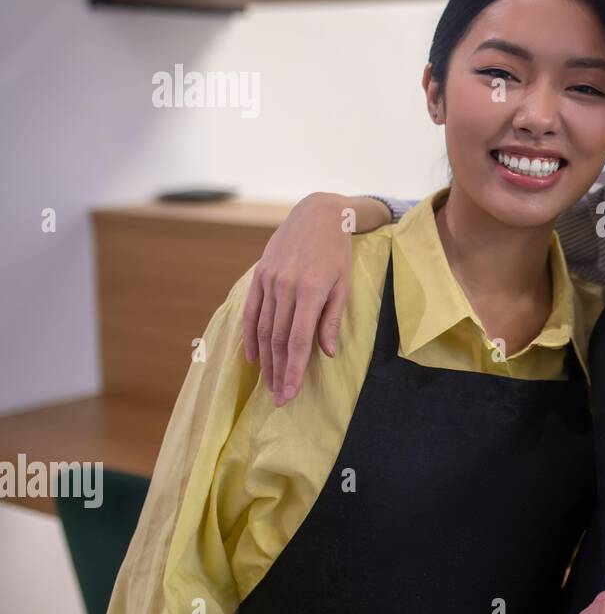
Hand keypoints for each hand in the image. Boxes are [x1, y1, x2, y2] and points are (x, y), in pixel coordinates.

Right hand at [240, 192, 380, 403]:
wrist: (318, 215)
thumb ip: (332, 319)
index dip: (294, 369)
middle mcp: (285, 286)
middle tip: (280, 398)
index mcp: (311, 290)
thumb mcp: (344, 284)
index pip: (299, 339)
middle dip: (278, 372)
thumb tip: (327, 353)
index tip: (291, 393)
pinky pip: (251, 312)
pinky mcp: (259, 276)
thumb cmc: (337, 253)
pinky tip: (252, 357)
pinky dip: (250, 336)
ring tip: (269, 383)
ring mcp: (269, 280)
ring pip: (263, 329)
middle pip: (278, 339)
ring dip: (265, 360)